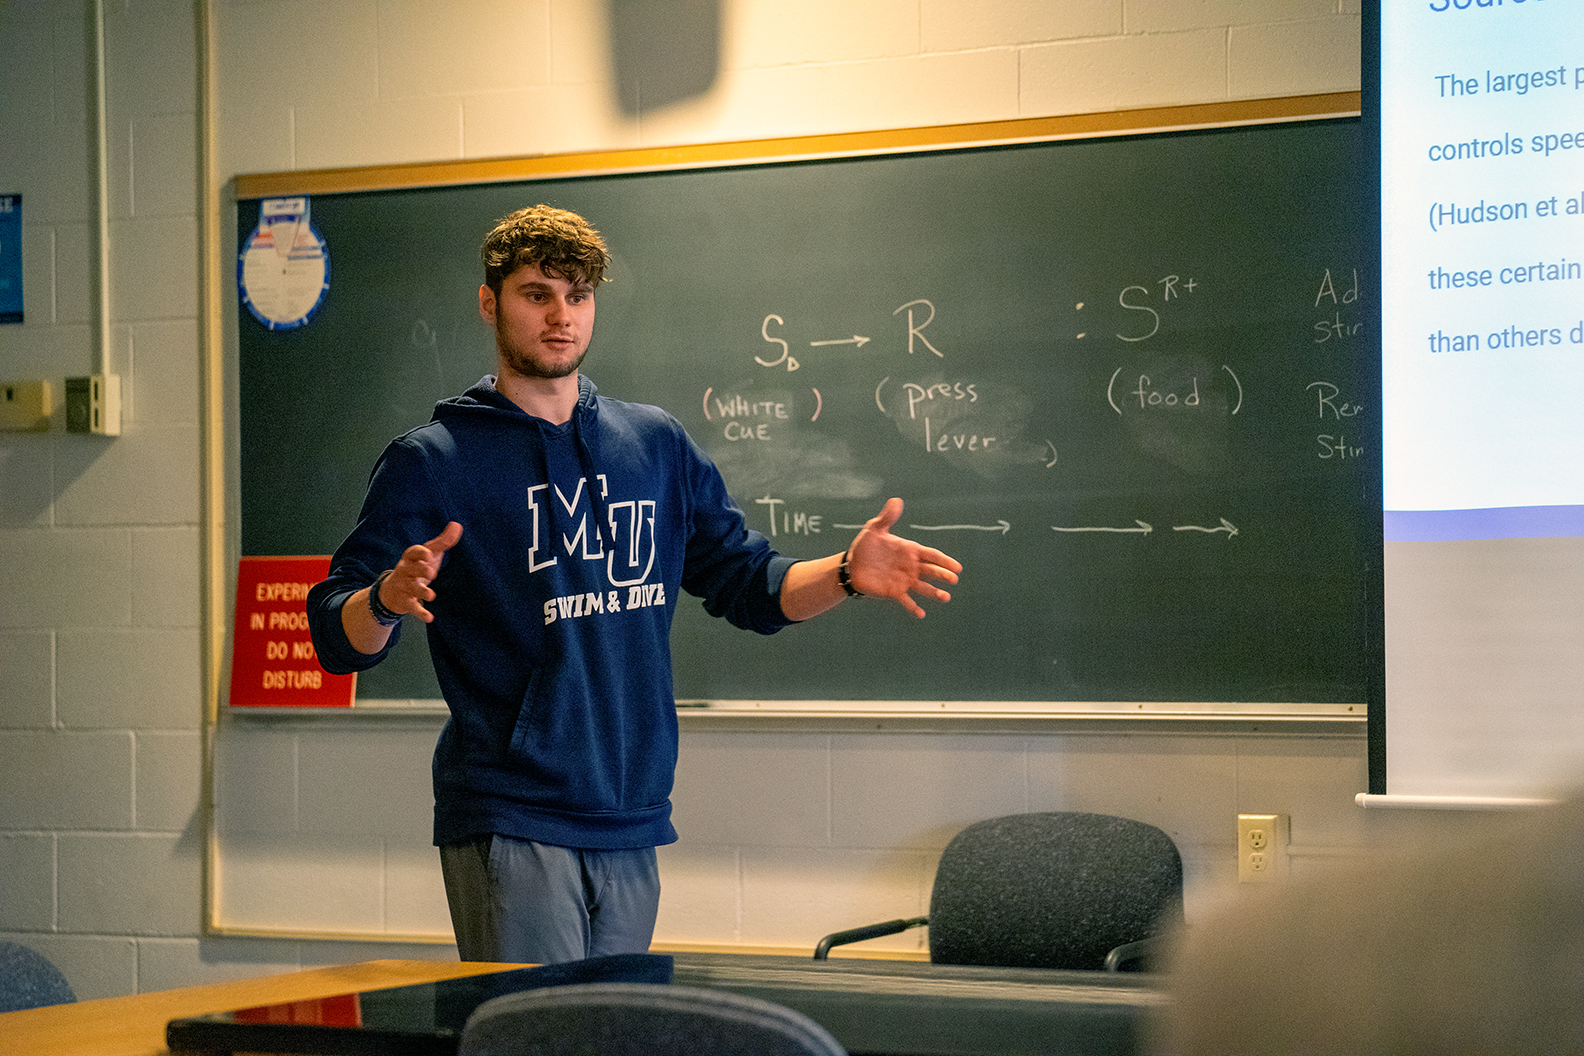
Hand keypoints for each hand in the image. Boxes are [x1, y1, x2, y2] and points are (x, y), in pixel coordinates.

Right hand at [377, 521, 462, 623]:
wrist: (393, 592)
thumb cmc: (416, 568)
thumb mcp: (429, 555)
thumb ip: (443, 542)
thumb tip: (457, 525)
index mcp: (410, 558)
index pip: (412, 552)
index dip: (419, 553)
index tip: (428, 553)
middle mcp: (404, 571)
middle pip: (410, 569)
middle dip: (419, 571)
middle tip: (431, 573)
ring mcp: (403, 587)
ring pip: (411, 588)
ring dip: (421, 592)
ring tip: (432, 595)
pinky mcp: (405, 602)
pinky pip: (412, 607)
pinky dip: (420, 612)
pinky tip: (430, 617)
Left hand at [846, 498, 961, 617]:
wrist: (852, 565)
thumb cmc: (865, 545)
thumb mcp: (875, 529)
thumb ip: (887, 517)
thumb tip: (897, 500)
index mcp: (910, 551)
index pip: (931, 555)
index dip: (944, 561)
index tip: (957, 567)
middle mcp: (911, 567)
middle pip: (931, 571)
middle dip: (943, 575)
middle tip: (953, 579)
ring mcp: (904, 580)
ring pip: (924, 587)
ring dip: (934, 593)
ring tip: (945, 597)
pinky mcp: (894, 592)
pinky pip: (906, 601)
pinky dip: (913, 607)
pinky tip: (921, 614)